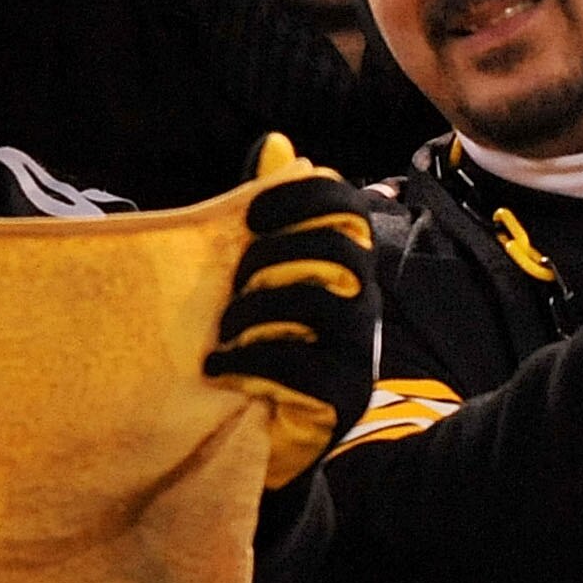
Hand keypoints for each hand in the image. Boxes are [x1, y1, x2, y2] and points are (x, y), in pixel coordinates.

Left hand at [206, 158, 374, 490]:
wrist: (269, 439)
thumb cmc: (263, 344)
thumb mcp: (260, 275)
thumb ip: (267, 215)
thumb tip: (277, 143)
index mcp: (344, 264)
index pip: (346, 207)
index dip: (303, 197)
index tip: (251, 215)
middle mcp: (364, 301)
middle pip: (336, 249)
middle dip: (273, 258)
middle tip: (233, 285)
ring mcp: (362, 349)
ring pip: (320, 303)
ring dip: (257, 312)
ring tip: (222, 333)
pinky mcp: (346, 395)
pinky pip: (304, 364)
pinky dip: (251, 361)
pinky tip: (217, 367)